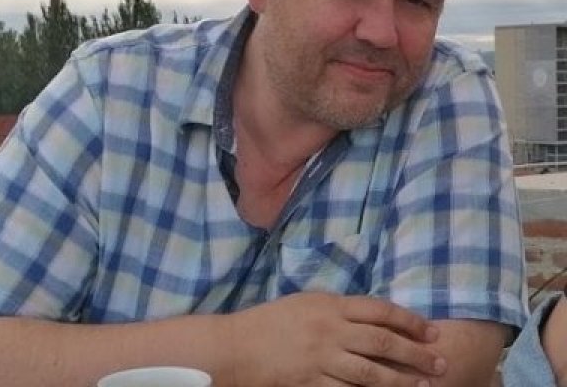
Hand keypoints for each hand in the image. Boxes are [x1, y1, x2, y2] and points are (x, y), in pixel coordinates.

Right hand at [229, 292, 445, 385]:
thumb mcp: (306, 302)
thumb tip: (368, 316)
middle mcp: (331, 330)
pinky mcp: (312, 384)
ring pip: (372, 372)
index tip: (431, 330)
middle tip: (441, 361)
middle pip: (383, 341)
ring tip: (425, 385)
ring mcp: (323, 359)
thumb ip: (337, 309)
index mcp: (330, 305)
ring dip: (402, 380)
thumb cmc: (271, 320)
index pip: (379, 310)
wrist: (238, 345)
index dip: (409, 320)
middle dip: (416, 352)